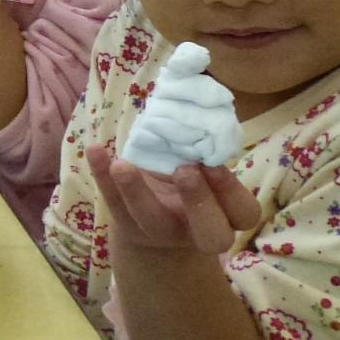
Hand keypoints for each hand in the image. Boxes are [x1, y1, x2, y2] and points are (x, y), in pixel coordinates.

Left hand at [87, 143, 261, 255]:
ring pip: (152, 220)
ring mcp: (160, 231)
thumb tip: (202, 104)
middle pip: (212, 235)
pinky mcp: (127, 223)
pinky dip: (102, 175)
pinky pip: (113, 203)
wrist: (150, 220)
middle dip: (200, 202)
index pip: (244, 212)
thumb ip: (206, 149)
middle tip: (185, 170)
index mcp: (226, 215)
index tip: (214, 163)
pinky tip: (94, 150)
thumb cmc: (188, 183)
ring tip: (122, 165)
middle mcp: (197, 230)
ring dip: (136, 191)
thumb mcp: (204, 169)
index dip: (231, 191)